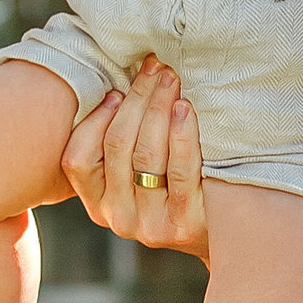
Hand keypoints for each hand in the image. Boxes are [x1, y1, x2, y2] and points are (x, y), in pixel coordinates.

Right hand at [60, 57, 208, 257]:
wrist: (225, 234)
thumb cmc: (179, 189)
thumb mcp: (140, 175)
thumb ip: (123, 144)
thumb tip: (122, 85)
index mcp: (98, 203)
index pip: (77, 158)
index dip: (95, 119)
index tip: (118, 89)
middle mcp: (118, 217)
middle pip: (117, 146)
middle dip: (136, 99)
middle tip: (155, 67)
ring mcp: (150, 225)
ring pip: (145, 155)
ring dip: (157, 108)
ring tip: (171, 79)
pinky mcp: (184, 224)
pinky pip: (180, 171)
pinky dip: (181, 135)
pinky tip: (184, 109)